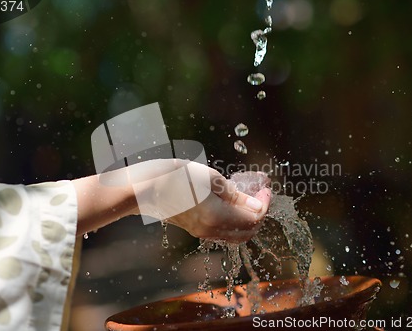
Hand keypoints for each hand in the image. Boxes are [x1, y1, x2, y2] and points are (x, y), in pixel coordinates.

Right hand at [147, 161, 271, 241]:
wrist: (146, 188)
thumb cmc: (176, 176)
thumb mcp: (210, 178)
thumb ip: (235, 194)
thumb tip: (255, 204)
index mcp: (217, 217)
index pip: (253, 218)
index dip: (264, 203)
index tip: (265, 188)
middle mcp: (211, 230)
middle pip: (247, 232)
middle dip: (259, 215)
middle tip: (260, 195)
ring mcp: (202, 232)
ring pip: (235, 235)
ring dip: (247, 220)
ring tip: (249, 199)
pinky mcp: (195, 230)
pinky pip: (222, 232)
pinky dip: (234, 222)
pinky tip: (232, 204)